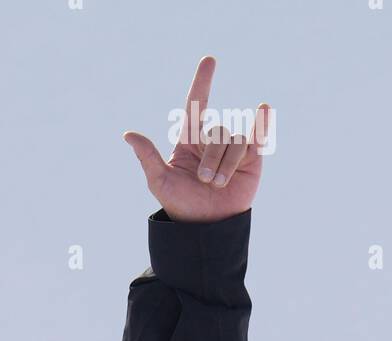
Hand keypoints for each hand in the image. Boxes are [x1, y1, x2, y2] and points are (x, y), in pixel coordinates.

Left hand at [123, 56, 268, 223]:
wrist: (206, 227)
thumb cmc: (180, 205)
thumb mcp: (160, 181)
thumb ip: (147, 156)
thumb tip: (128, 134)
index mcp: (189, 141)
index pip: (196, 105)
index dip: (202, 82)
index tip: (209, 61)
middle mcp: (211, 141)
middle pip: (216, 131)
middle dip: (211, 157)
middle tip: (205, 180)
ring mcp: (232, 148)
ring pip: (234, 139)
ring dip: (225, 165)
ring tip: (218, 185)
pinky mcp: (252, 158)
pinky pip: (258, 135)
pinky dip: (262, 122)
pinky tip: (263, 109)